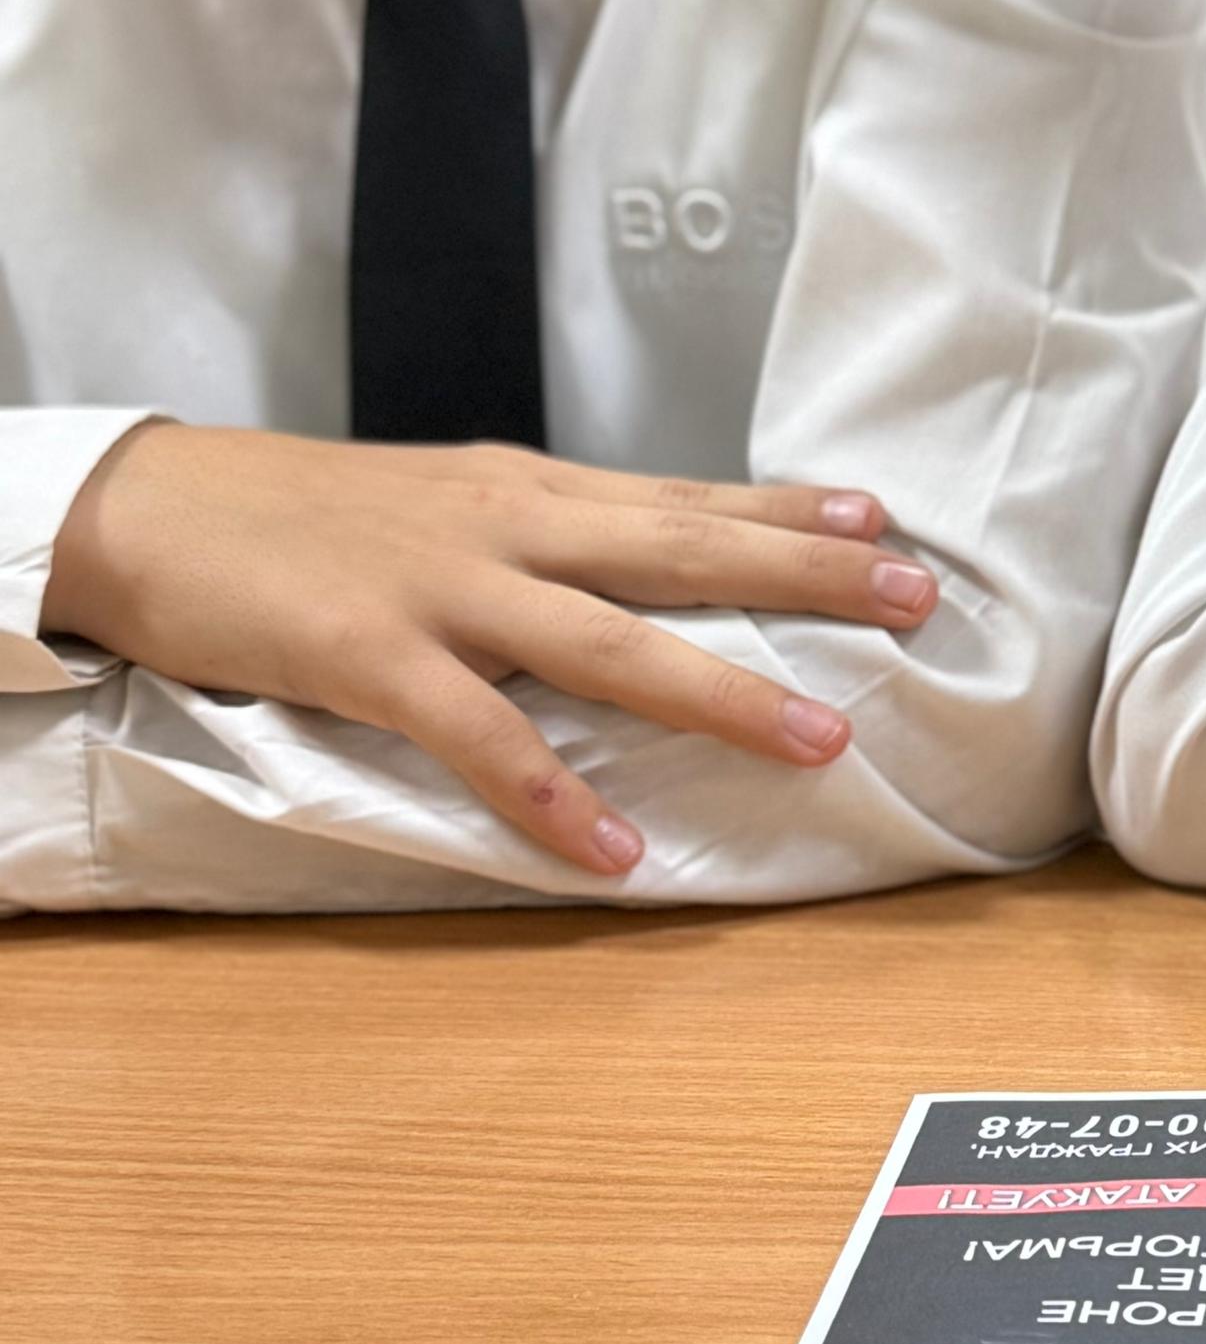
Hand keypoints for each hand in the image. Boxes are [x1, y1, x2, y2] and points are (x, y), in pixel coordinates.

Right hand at [40, 425, 941, 877]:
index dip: (786, 507)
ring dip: (719, 691)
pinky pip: (480, 737)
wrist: (154, 507)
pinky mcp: (372, 656)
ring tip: (819, 736)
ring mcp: (444, 593)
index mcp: (532, 492)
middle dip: (804, 573)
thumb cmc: (313, 515)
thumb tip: (653, 561)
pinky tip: (615, 851)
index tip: (886, 516)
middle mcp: (509, 529)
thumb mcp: (452, 500)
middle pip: (681, 549)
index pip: (683, 494)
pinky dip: (550, 796)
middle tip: (914, 596)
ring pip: (608, 642)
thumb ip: (551, 535)